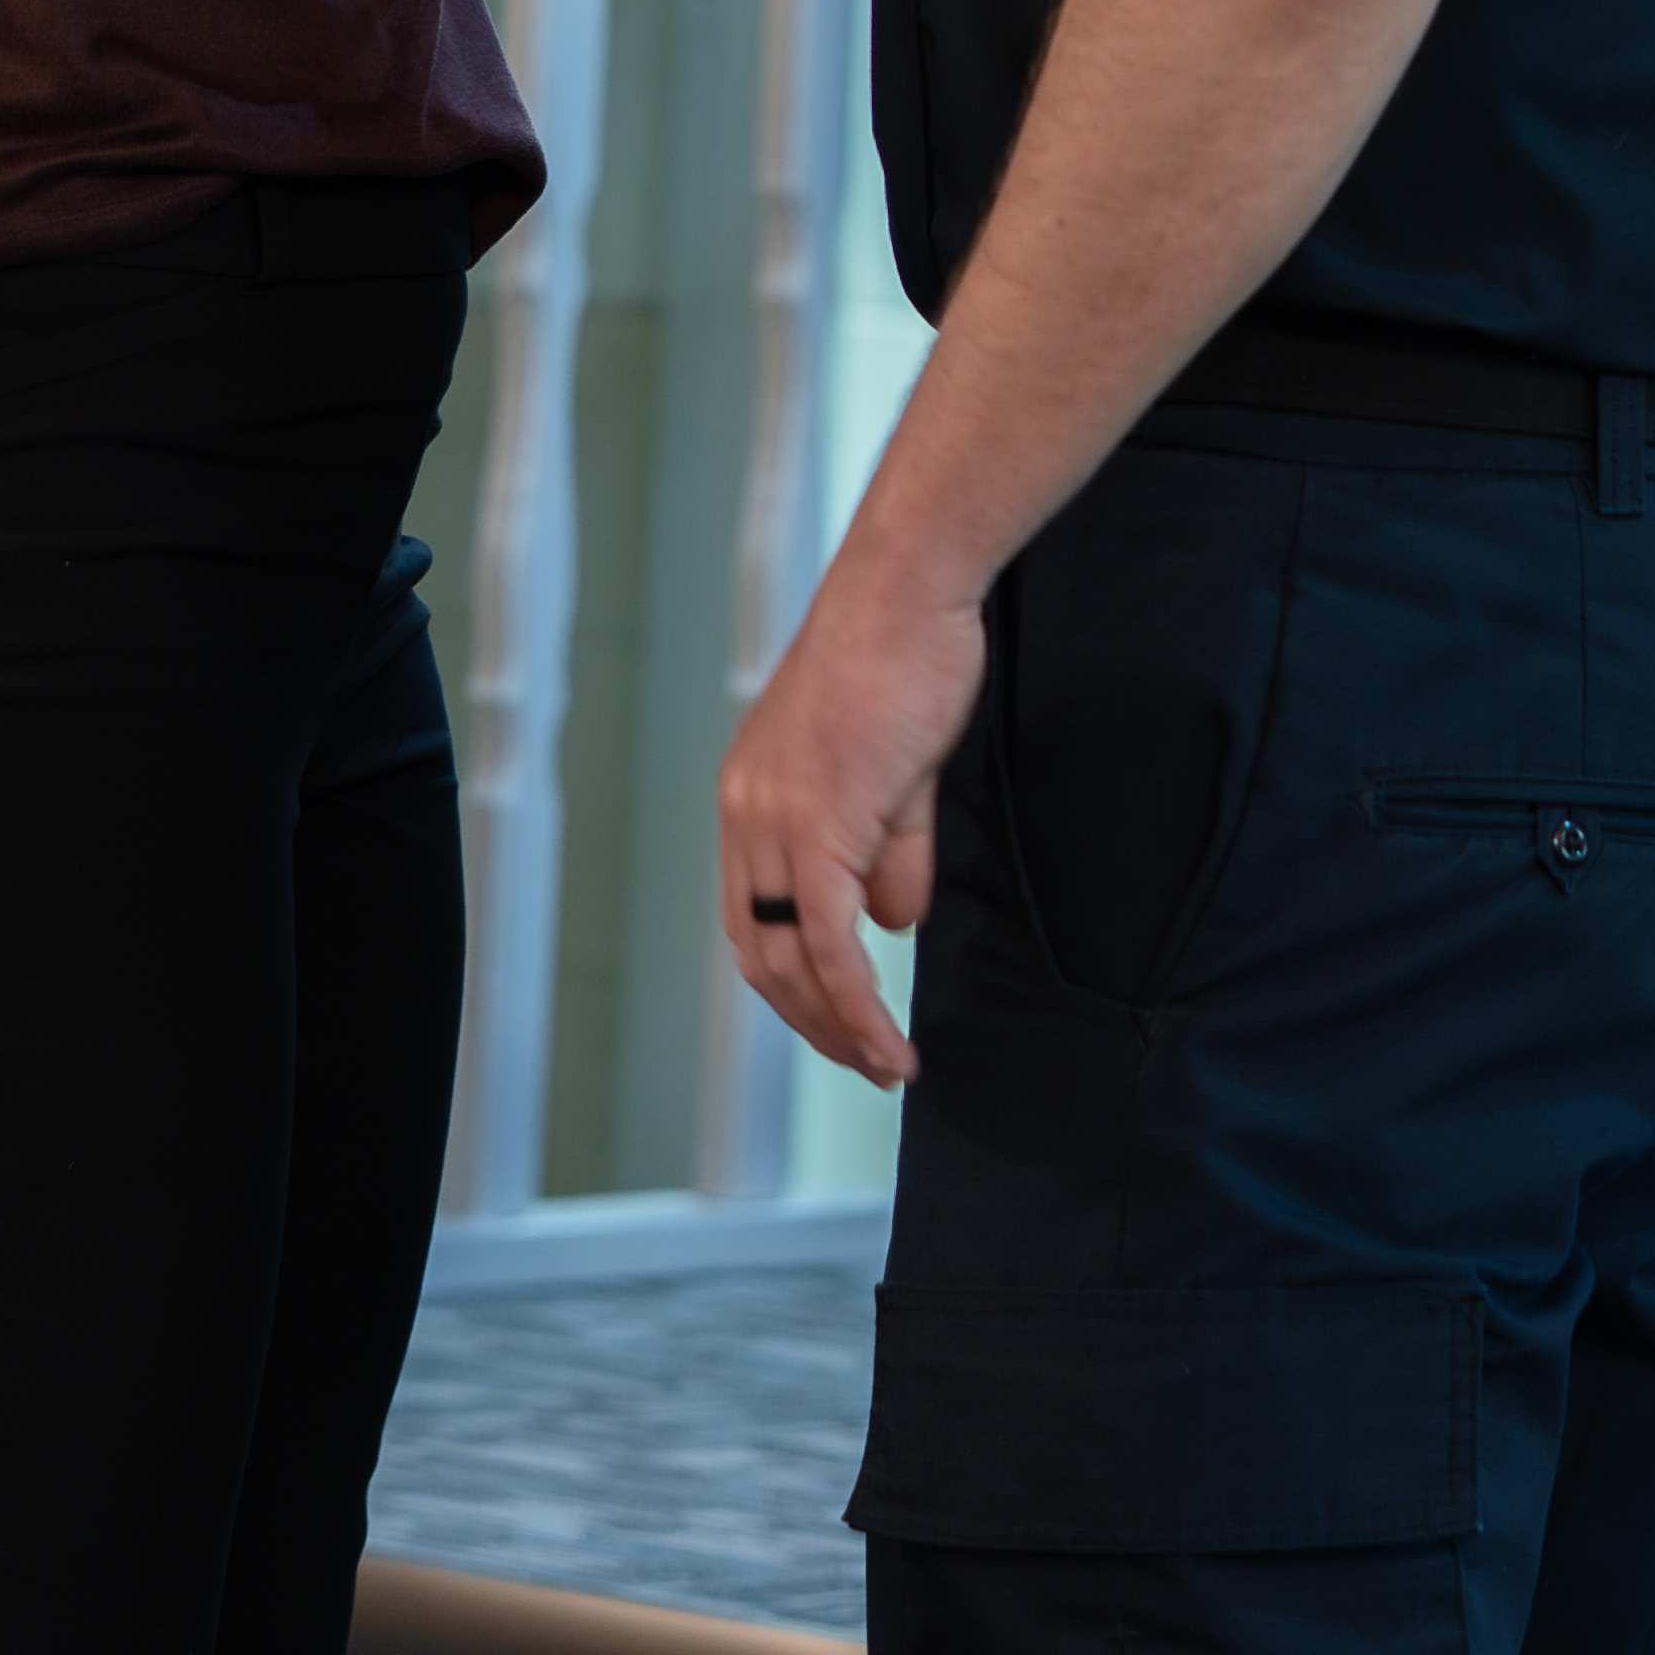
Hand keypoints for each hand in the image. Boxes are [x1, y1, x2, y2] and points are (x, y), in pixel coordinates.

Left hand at [716, 544, 983, 1088]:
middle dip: (812, 1023)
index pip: (752, 918)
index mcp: (752, 796)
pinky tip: (888, 1039)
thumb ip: (891, 852)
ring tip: (885, 1065)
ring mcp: (774, 819)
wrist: (908, 589)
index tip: (842, 1023)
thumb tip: (892, 924)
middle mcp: (746, 813)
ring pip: (790, 959)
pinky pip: (827, 940)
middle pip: (758, 954)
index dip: (794, 983)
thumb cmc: (909, 658)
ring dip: (837, 1026)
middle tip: (866, 1063)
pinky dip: (855, 1002)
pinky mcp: (817, 822)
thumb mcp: (899, 774)